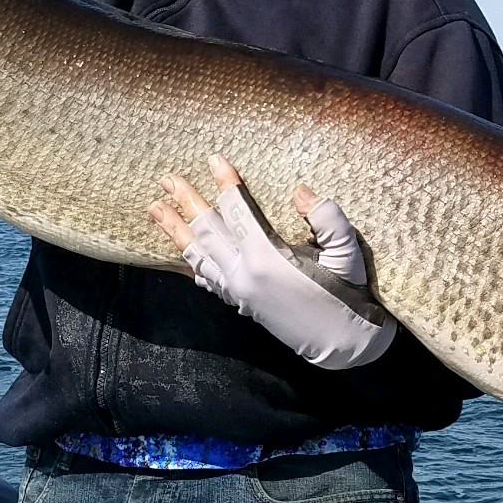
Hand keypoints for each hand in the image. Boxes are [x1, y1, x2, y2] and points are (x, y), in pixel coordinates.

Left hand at [147, 154, 395, 370]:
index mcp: (268, 258)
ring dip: (175, 230)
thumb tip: (300, 191)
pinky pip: (207, 279)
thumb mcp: (346, 251)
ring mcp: (238, 291)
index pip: (238, 211)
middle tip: (167, 179)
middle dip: (186, 202)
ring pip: (198, 255)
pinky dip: (192, 263)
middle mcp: (244, 274)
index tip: (213, 159)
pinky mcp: (240, 303)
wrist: (341, 342)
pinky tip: (182, 252)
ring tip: (155, 209)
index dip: (226, 183)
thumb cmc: (347, 292)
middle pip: (208, 230)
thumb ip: (327, 217)